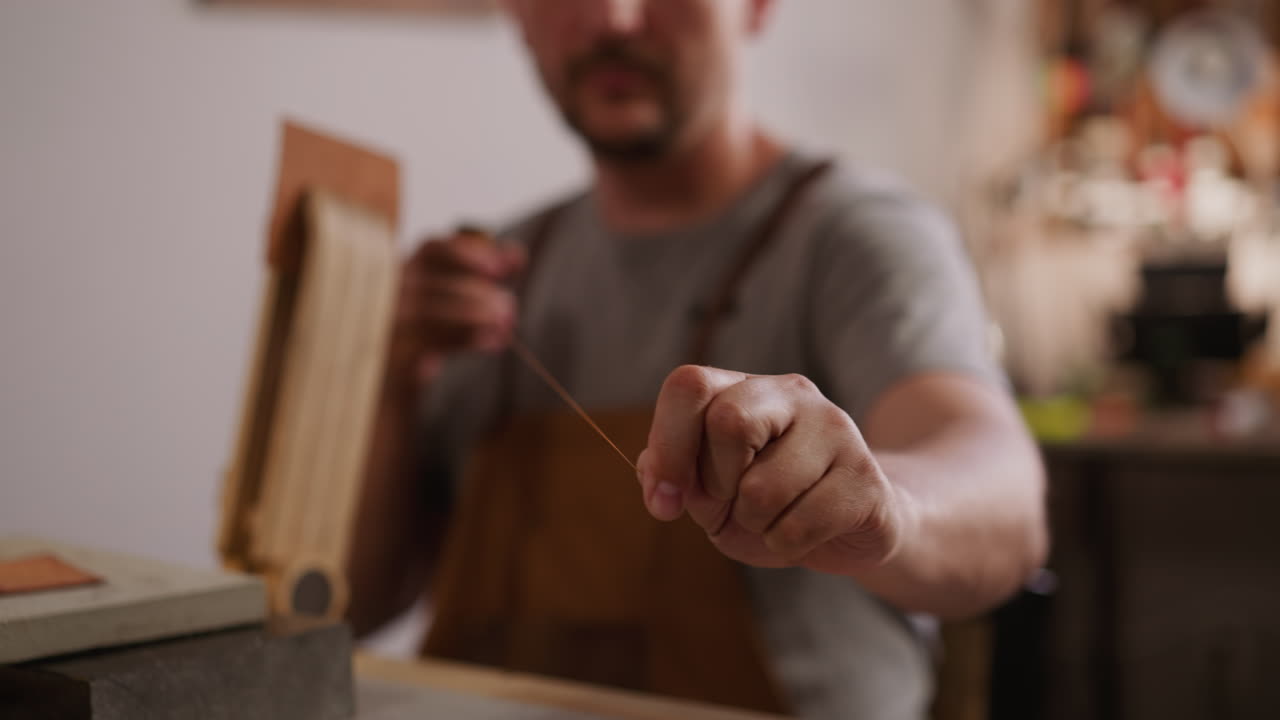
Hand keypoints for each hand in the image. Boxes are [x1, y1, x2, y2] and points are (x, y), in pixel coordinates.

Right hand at [386, 230, 525, 386]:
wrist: (391, 390)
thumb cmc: (426, 339)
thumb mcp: (454, 304)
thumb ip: (482, 275)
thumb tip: (518, 256)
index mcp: (403, 273)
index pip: (433, 250)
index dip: (471, 254)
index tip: (505, 268)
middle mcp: (388, 294)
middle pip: (435, 281)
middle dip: (480, 292)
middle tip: (509, 308)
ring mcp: (385, 326)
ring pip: (431, 311)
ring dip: (477, 315)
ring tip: (504, 326)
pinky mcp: (392, 358)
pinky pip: (429, 343)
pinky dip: (467, 339)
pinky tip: (492, 343)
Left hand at [637, 366, 913, 574]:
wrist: (851, 527)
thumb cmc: (769, 504)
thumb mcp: (710, 493)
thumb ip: (675, 477)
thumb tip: (656, 475)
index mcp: (745, 389)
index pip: (690, 386)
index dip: (667, 444)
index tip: (663, 501)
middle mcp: (793, 395)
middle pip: (728, 421)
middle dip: (715, 484)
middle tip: (731, 503)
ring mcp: (836, 430)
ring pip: (762, 488)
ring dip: (754, 524)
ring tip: (773, 520)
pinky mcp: (866, 478)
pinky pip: (798, 526)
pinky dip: (785, 546)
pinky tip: (803, 534)